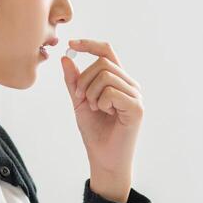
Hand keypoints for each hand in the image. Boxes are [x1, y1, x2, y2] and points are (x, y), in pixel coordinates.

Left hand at [61, 39, 143, 176]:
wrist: (103, 158)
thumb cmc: (95, 132)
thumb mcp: (79, 102)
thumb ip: (74, 81)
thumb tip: (65, 58)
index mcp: (118, 81)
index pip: (107, 52)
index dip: (89, 45)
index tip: (71, 44)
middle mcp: (130, 85)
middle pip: (103, 63)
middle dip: (84, 80)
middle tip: (81, 99)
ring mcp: (136, 96)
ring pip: (106, 76)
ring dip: (91, 93)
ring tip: (95, 108)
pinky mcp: (136, 108)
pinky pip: (111, 92)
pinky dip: (101, 102)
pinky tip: (104, 113)